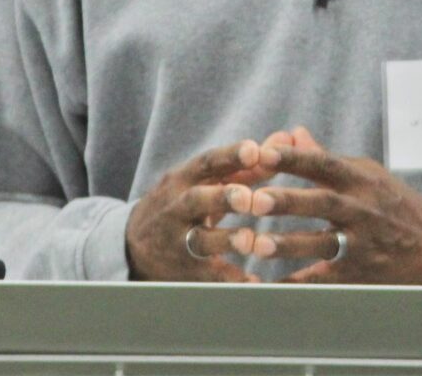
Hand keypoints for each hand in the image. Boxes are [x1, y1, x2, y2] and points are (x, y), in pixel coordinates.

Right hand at [126, 139, 277, 281]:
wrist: (134, 245)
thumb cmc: (185, 202)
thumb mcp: (205, 180)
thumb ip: (247, 165)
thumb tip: (287, 139)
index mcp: (186, 178)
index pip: (207, 162)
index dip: (230, 156)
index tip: (254, 150)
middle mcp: (179, 207)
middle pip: (197, 199)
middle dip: (223, 197)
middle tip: (248, 198)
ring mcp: (178, 240)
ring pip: (199, 240)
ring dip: (226, 240)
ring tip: (249, 241)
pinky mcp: (184, 271)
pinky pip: (207, 276)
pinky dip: (230, 280)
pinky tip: (254, 283)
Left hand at [249, 126, 421, 283]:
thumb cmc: (393, 203)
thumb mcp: (367, 174)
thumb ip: (326, 158)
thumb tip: (293, 134)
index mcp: (361, 180)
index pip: (325, 164)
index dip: (295, 158)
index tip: (265, 153)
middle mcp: (361, 209)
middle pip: (323, 203)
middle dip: (289, 201)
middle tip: (256, 199)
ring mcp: (362, 244)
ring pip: (322, 243)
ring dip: (288, 245)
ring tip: (256, 244)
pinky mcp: (360, 274)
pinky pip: (325, 280)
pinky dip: (298, 284)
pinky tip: (270, 287)